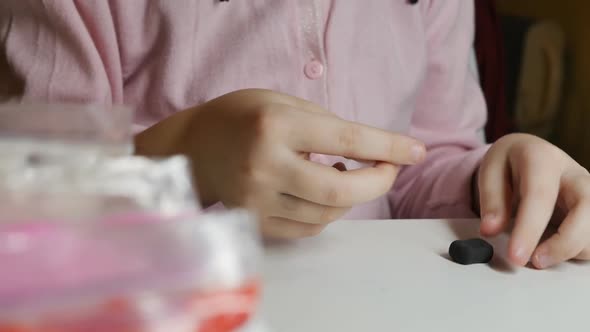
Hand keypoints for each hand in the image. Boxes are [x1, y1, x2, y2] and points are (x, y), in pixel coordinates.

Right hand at [135, 89, 425, 238]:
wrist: (191, 148)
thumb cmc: (239, 116)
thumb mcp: (281, 101)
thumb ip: (324, 123)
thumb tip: (368, 150)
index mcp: (275, 126)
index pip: (347, 139)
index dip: (388, 146)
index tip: (415, 151)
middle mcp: (266, 166)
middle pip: (341, 190)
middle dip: (378, 182)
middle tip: (390, 169)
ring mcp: (258, 199)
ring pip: (328, 212)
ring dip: (353, 196)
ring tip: (349, 171)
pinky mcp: (256, 220)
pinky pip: (309, 226)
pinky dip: (329, 211)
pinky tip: (326, 189)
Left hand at [477, 133, 589, 268]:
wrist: (530, 154)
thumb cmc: (510, 163)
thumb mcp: (490, 171)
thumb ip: (491, 200)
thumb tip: (490, 230)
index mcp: (543, 159)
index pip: (540, 196)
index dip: (529, 229)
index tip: (516, 256)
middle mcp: (576, 175)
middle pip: (587, 210)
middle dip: (564, 244)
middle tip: (534, 261)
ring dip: (571, 250)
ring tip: (538, 255)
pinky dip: (576, 251)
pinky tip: (552, 250)